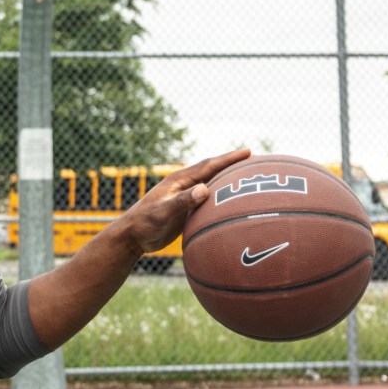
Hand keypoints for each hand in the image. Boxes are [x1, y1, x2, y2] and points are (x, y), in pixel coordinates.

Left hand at [122, 149, 250, 253]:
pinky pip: (208, 201)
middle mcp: (184, 185)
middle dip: (232, 165)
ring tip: (248, 178)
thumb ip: (182, 201)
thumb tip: (205, 189)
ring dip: (228, 180)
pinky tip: (232, 203)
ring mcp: (185, 197)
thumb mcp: (162, 213)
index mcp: (179, 180)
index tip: (248, 152)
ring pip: (211, 185)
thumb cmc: (144, 223)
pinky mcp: (185, 209)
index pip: (209, 166)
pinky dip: (221, 198)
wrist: (132, 237)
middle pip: (213, 171)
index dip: (228, 159)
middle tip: (255, 161)